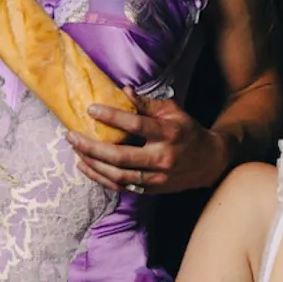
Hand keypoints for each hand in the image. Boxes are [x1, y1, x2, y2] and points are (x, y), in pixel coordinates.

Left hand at [66, 91, 229, 194]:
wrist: (209, 162)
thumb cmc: (187, 131)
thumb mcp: (173, 111)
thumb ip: (147, 103)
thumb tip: (123, 91)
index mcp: (169, 134)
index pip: (137, 125)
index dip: (112, 117)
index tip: (91, 109)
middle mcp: (162, 158)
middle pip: (121, 156)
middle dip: (92, 147)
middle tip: (72, 136)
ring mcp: (157, 178)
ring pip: (118, 175)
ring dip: (93, 164)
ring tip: (76, 150)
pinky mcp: (152, 190)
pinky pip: (121, 186)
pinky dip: (100, 178)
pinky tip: (85, 166)